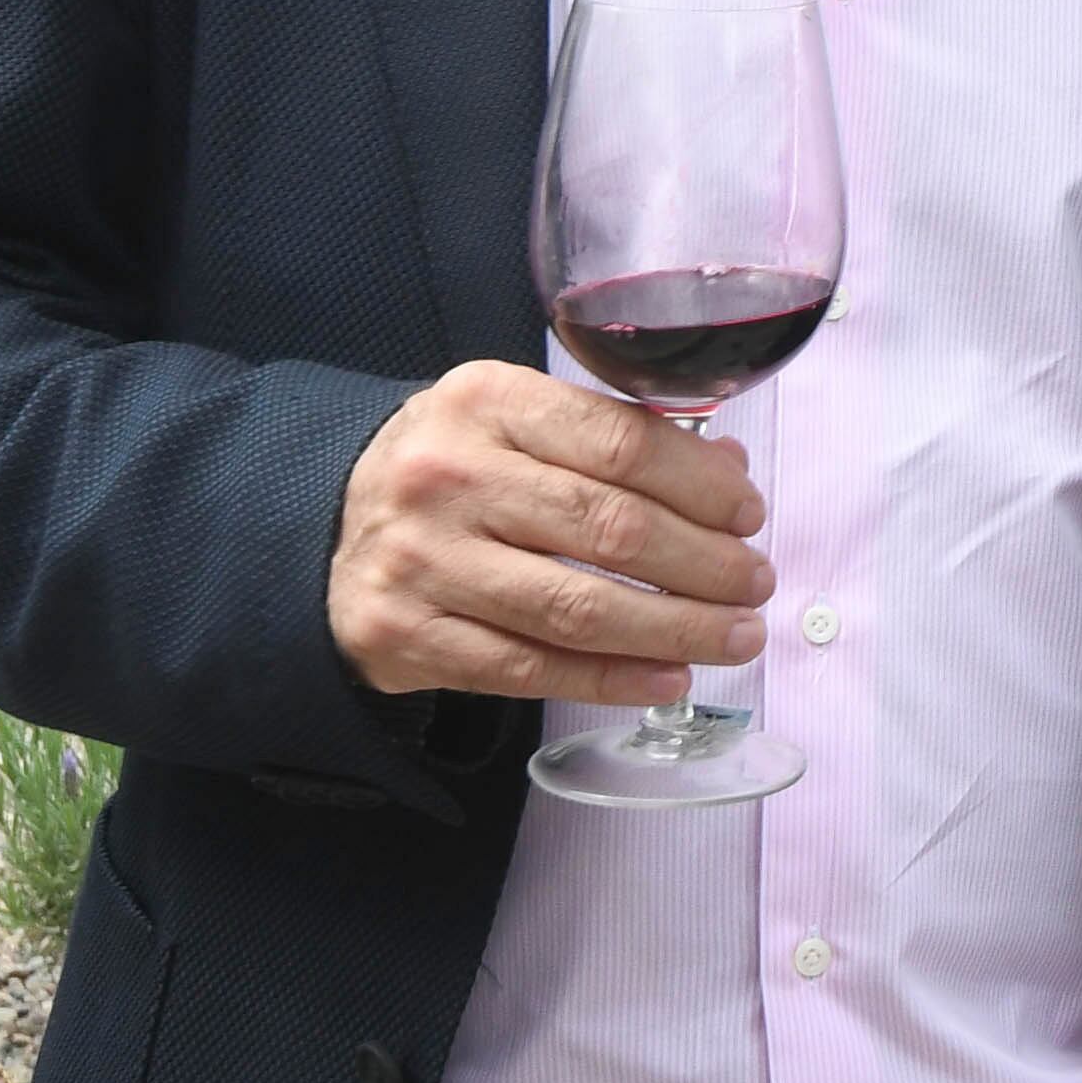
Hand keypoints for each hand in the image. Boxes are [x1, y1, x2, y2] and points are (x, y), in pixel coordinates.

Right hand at [325, 358, 773, 704]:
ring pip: (576, 608)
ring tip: (735, 636)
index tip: (749, 513)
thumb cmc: (450, 467)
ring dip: (675, 629)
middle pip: (607, 528)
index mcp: (486, 402)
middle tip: (756, 583)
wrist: (325, 526)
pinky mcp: (406, 637)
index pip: (619, 443)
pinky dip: (611, 679)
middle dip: (703, 564)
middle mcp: (448, 477)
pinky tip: (668, 677)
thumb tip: (728, 473)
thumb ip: (613, 439)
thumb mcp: (514, 420)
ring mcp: (423, 561)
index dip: (701, 486)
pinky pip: (530, 669)